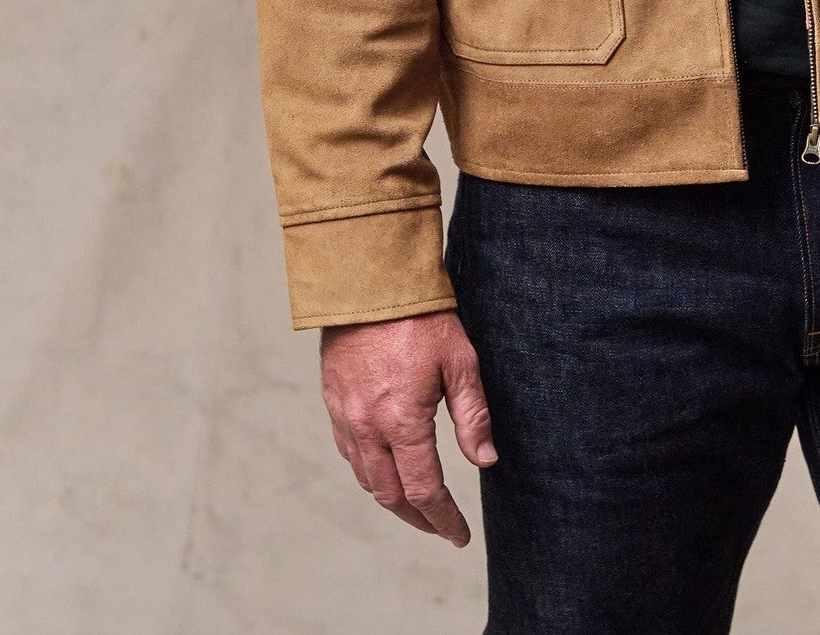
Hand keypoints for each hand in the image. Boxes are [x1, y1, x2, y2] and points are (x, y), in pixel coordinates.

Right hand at [319, 309, 497, 544]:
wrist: (368, 283)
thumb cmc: (420, 318)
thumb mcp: (460, 362)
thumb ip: (473, 415)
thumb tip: (486, 461)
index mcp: (401, 422)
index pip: (425, 490)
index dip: (444, 519)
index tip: (460, 536)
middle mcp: (367, 428)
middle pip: (391, 495)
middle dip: (418, 519)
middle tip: (441, 528)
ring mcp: (345, 417)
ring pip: (366, 479)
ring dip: (392, 500)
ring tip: (417, 507)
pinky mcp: (333, 403)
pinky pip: (349, 454)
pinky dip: (369, 473)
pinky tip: (384, 470)